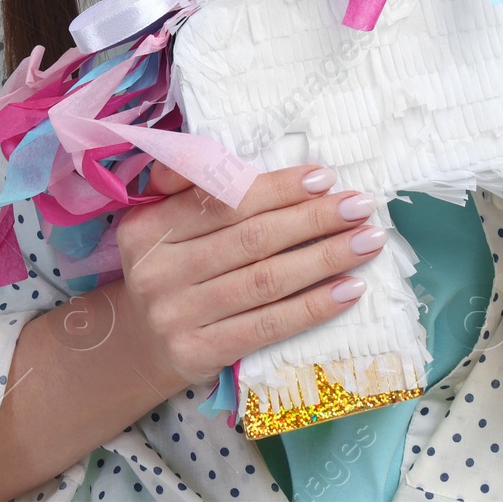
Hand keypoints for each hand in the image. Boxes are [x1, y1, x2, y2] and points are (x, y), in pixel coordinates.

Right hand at [112, 162, 387, 387]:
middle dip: (313, 219)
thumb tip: (216, 150)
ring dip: (325, 258)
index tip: (324, 177)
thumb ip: (187, 183)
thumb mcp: (158, 219)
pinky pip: (268, 326)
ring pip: (266, 281)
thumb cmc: (167, 265)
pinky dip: (313, 307)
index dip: (278, 189)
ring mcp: (179, 315)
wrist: (135, 342)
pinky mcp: (200, 353)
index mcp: (150, 226)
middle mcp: (160, 270)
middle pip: (252, 239)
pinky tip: (349, 290)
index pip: (225, 202)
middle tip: (360, 206)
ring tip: (366, 241)